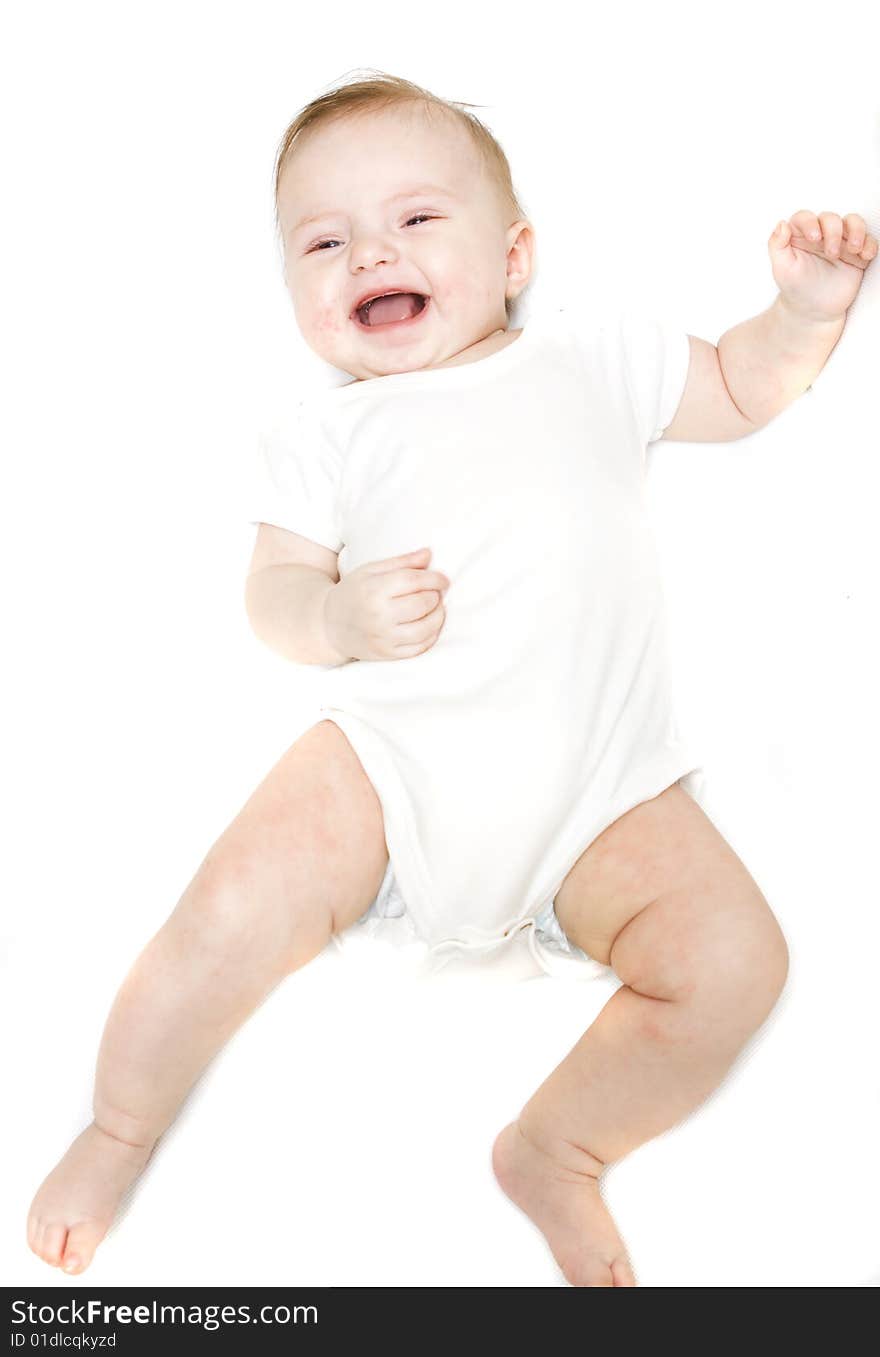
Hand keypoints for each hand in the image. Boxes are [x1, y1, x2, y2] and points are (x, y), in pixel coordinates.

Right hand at [323, 546, 449, 661]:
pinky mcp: (387, 654)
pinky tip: (429, 625)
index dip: (435, 578)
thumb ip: (401, 562)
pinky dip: (431, 635)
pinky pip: (420, 647)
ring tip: (436, 607)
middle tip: (436, 592)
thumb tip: (428, 554)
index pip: (414, 581)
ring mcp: (383, 638)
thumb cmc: (353, 593)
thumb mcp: (371, 571)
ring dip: (438, 615)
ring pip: (427, 627)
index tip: (443, 579)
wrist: (329, 625)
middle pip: (423, 603)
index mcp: (373, 590)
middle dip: (436, 595)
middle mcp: (378, 616)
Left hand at [768, 210, 877, 321]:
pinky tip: (865, 255)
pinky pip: (868, 241)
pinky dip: (870, 245)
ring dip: (857, 231)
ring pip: (853, 222)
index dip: (810, 222)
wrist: (814, 310)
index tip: (813, 237)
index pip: (805, 217)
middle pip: (830, 218)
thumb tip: (782, 224)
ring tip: (854, 250)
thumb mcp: (781, 268)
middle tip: (832, 252)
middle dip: (834, 232)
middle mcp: (821, 235)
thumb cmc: (796, 288)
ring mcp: (840, 242)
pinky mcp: (856, 253)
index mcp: (799, 235)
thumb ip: (777, 245)